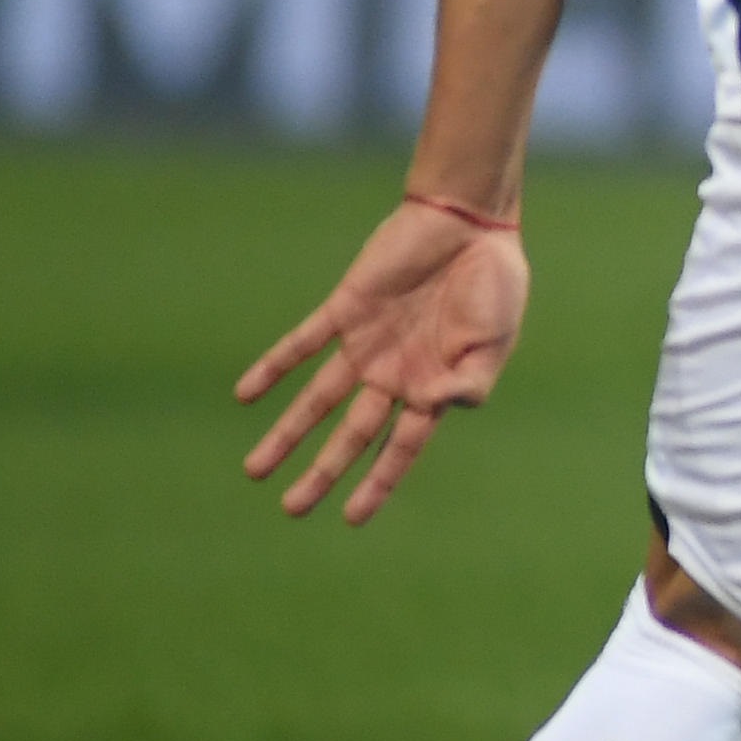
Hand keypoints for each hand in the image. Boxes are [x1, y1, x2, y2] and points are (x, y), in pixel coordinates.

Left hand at [237, 199, 528, 523]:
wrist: (469, 222)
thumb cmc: (495, 282)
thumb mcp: (495, 338)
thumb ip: (471, 379)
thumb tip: (440, 408)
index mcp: (434, 385)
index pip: (400, 446)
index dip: (378, 482)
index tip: (350, 517)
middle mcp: (394, 373)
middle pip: (350, 434)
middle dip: (322, 472)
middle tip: (291, 509)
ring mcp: (366, 343)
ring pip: (318, 399)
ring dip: (287, 433)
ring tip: (254, 470)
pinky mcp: (346, 309)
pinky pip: (302, 344)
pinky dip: (274, 368)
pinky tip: (246, 395)